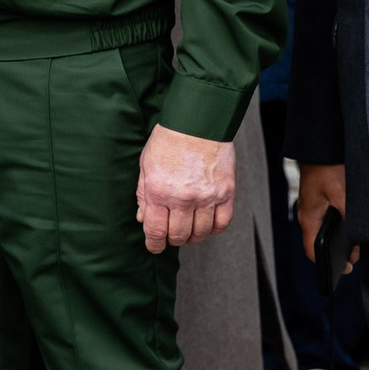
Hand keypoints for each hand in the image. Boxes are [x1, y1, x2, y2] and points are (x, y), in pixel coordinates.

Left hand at [136, 124, 235, 252]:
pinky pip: (222, 223)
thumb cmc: (168, 140)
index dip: (154, 244)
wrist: (197, 122)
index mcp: (158, 192)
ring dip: (193, 236)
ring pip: (201, 233)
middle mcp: (182, 198)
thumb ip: (143, 194)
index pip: (155, 231)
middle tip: (172, 235)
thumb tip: (142, 218)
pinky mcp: (225, 193)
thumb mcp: (146, 165)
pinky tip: (207, 224)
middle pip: (178, 236)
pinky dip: (214, 229)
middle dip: (172, 240)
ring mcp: (206, 197)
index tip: (154, 247)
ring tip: (189, 229)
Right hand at [296, 163, 356, 276]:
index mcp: (309, 217)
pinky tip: (352, 223)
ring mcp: (312, 206)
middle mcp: (308, 214)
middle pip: (319, 242)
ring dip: (339, 238)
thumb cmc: (326, 168)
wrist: (320, 146)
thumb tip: (358, 236)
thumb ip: (350, 217)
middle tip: (356, 256)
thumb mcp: (342, 194)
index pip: (312, 250)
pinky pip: (326, 218)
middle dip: (338, 252)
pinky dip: (338, 226)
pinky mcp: (318, 198)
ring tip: (357, 243)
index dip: (327, 265)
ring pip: (323, 230)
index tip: (346, 270)